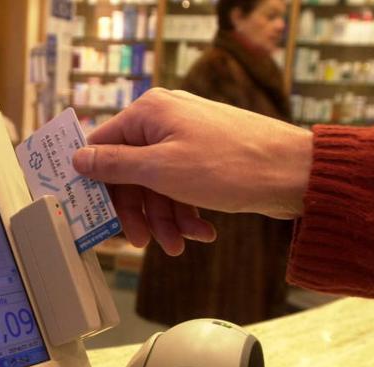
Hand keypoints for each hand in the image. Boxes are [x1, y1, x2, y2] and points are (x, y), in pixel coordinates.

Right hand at [73, 88, 312, 255]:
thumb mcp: (160, 170)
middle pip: (130, 171)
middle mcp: (165, 118)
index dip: (97, 184)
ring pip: (157, 184)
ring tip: (179, 246)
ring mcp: (188, 136)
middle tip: (142, 242)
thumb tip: (78, 158)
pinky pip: (181, 185)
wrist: (296, 174)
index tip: (94, 215)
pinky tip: (202, 233)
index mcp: (148, 112)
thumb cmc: (229, 166)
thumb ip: (114, 165)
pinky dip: (187, 211)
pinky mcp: (207, 156)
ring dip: (165, 219)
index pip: (103, 147)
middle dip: (139, 211)